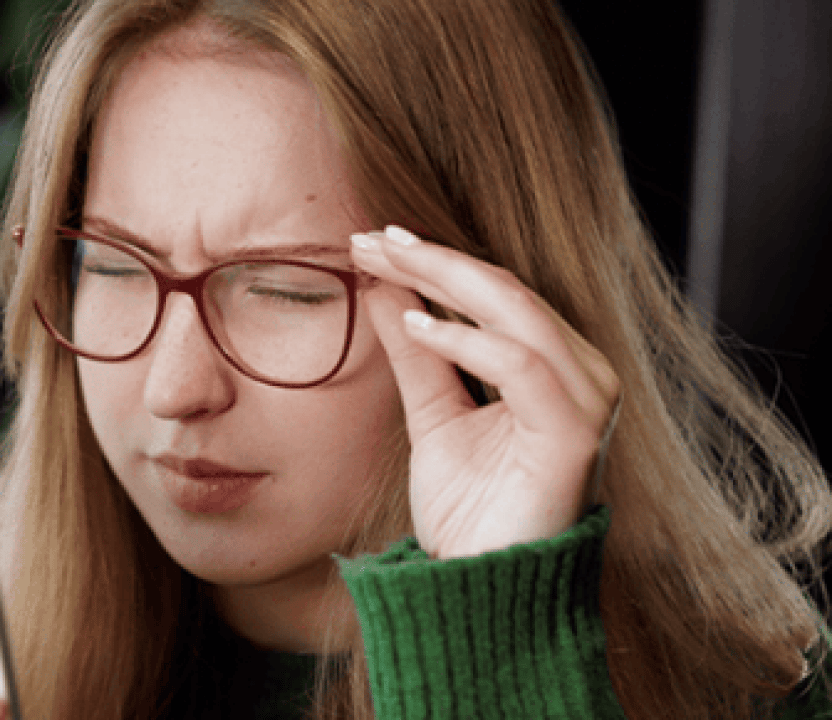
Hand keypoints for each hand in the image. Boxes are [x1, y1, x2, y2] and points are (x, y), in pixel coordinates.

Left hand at [352, 226, 621, 559]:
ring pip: (517, 311)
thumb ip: (417, 354)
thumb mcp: (432, 415)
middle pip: (505, 289)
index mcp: (553, 366)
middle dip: (432, 257)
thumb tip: (383, 286)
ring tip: (383, 263)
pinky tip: (418, 324)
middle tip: (370, 238)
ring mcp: (585, 401)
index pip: (494, 292)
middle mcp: (579, 374)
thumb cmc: (468, 511)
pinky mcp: (574, 434)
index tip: (371, 240)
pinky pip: (522, 365)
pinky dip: (468, 339)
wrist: (483, 590)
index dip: (433, 260)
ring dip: (445, 278)